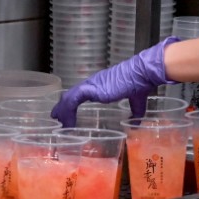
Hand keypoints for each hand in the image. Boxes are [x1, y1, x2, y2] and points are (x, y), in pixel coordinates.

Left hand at [51, 37, 179, 126]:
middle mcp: (94, 83)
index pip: (83, 93)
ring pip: (70, 97)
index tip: (70, 112)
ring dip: (62, 109)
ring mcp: (91, 85)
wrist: (141, 74)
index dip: (74, 101)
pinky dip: (67, 111)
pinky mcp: (90, 90)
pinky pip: (73, 101)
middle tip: (57, 117)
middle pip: (72, 94)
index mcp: (102, 84)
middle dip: (63, 105)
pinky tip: (66, 121)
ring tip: (58, 121)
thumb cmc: (140, 84)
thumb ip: (135, 112)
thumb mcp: (137, 101)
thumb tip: (135, 124)